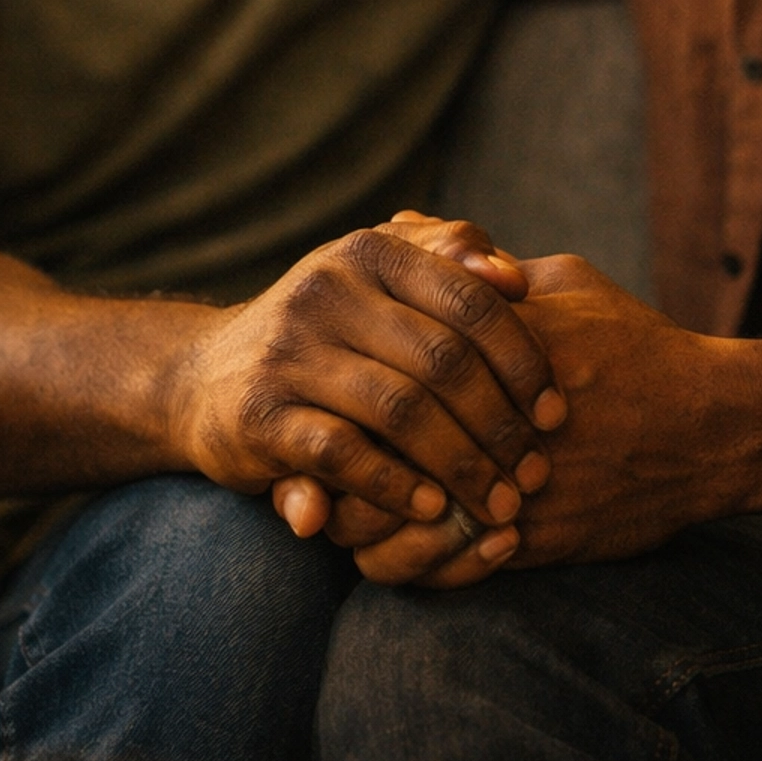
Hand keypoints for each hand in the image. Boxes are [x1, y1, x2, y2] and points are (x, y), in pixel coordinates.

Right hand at [165, 218, 565, 531]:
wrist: (204, 377)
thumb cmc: (327, 331)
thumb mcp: (381, 280)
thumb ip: (450, 261)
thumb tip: (517, 278)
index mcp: (368, 251)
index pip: (471, 300)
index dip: (525, 360)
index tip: (557, 414)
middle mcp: (326, 289)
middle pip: (444, 361)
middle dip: (501, 424)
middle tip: (535, 473)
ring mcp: (288, 351)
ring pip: (402, 411)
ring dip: (461, 465)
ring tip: (498, 502)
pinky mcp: (259, 413)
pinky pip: (344, 454)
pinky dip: (396, 486)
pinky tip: (433, 509)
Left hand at [349, 254, 743, 586]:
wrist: (713, 427)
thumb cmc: (635, 344)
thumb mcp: (566, 282)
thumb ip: (481, 266)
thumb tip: (405, 226)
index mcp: (490, 347)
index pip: (383, 372)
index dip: (341, 392)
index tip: (324, 398)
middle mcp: (492, 419)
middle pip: (374, 457)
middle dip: (335, 468)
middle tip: (312, 469)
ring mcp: (511, 485)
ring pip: (398, 527)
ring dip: (363, 531)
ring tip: (343, 522)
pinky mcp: (534, 541)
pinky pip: (445, 567)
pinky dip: (412, 564)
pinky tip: (395, 551)